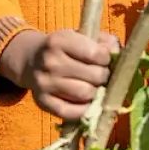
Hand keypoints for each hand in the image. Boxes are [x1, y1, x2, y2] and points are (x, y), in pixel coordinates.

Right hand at [0, 29, 119, 120]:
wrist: (30, 60)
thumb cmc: (64, 48)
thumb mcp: (79, 36)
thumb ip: (104, 42)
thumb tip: (118, 55)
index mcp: (59, 40)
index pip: (96, 54)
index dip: (106, 58)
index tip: (103, 59)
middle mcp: (50, 62)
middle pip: (94, 76)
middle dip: (104, 76)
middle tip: (101, 75)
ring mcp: (44, 83)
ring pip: (85, 94)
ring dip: (96, 93)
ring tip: (94, 87)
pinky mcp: (42, 102)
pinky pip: (71, 113)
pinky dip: (84, 110)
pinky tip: (87, 102)